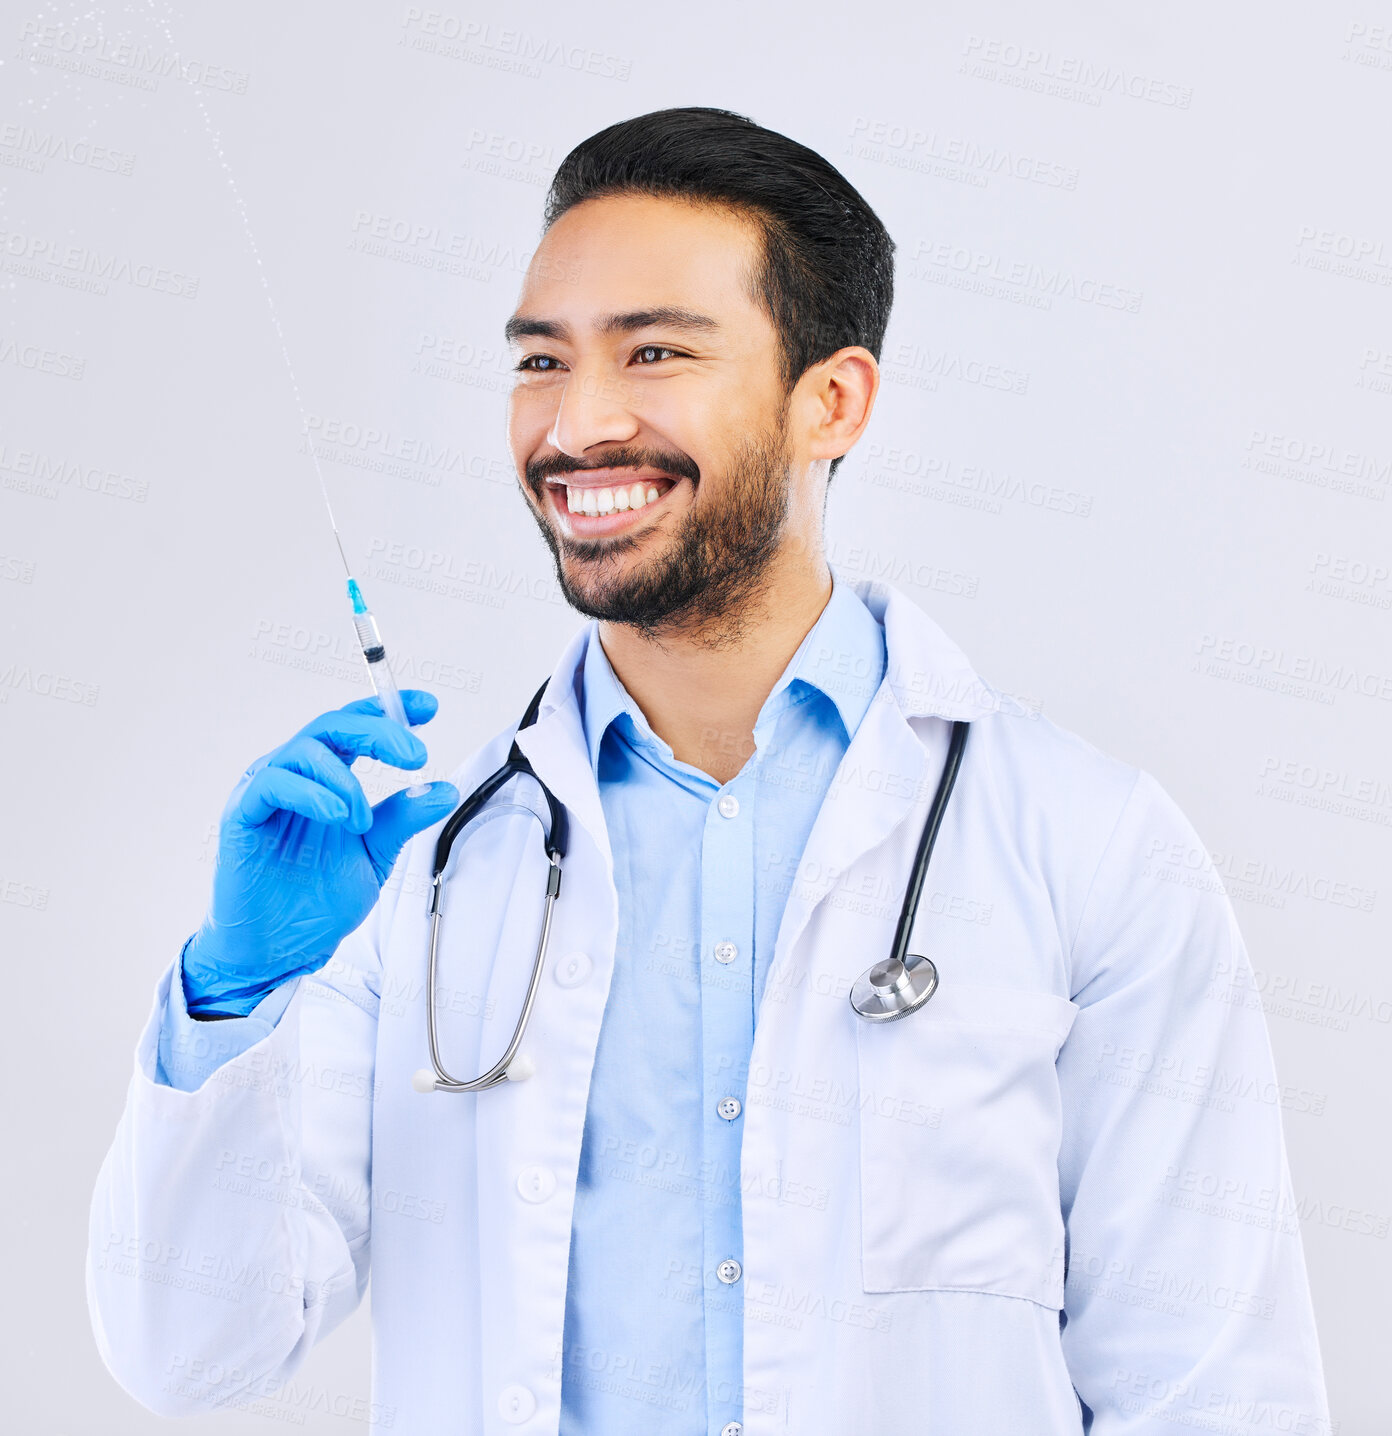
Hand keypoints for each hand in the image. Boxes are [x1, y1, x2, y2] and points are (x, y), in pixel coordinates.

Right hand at [181, 690, 458, 1015]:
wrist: (281, 948)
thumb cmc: (317, 898)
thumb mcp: (375, 852)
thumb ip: (404, 818)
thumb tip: (445, 789)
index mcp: (326, 777)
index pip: (355, 726)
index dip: (389, 709)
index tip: (430, 708)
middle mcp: (295, 774)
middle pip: (332, 725)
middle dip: (378, 731)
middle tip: (413, 755)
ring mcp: (266, 790)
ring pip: (305, 750)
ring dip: (345, 780)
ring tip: (362, 821)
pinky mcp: (242, 814)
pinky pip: (272, 783)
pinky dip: (310, 792)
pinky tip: (337, 815)